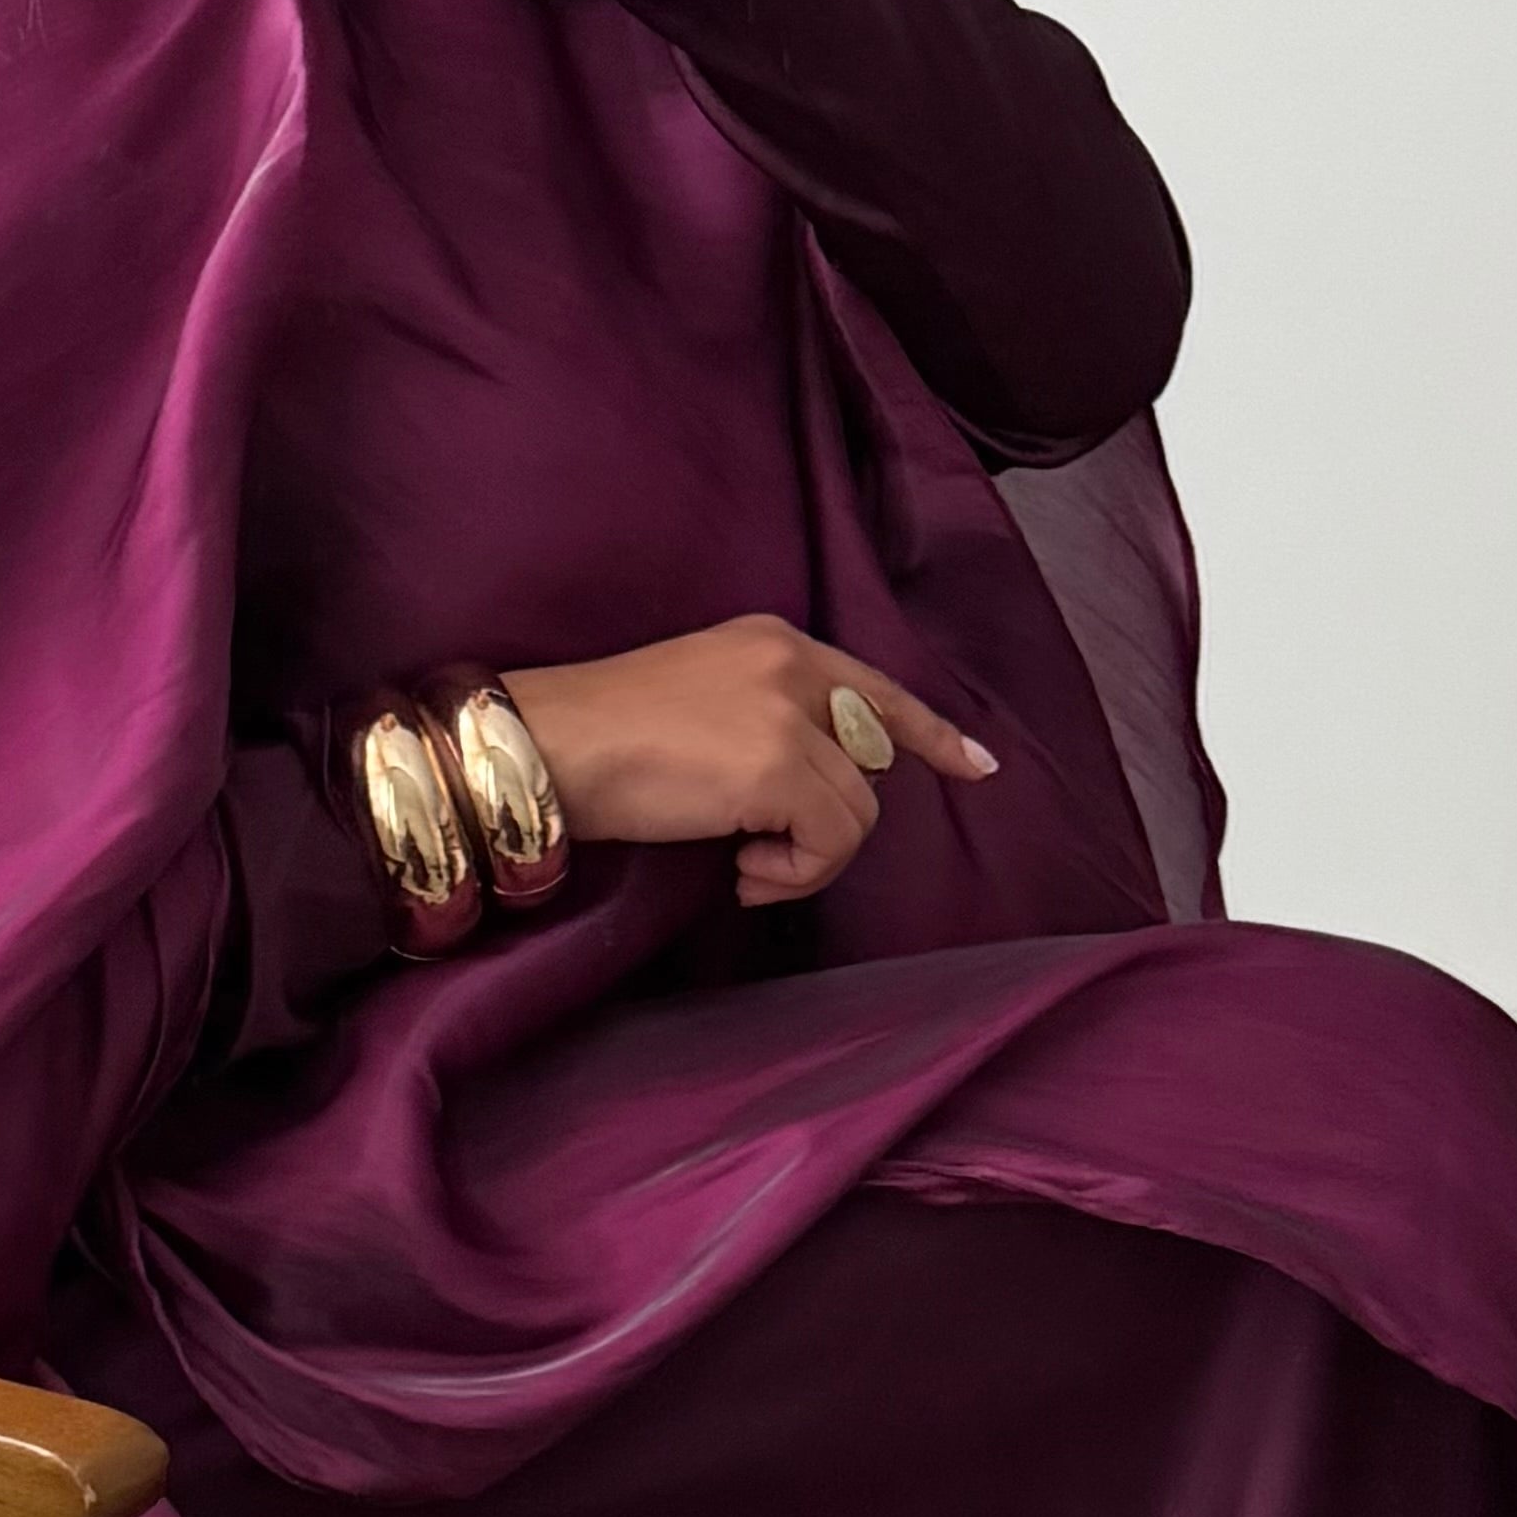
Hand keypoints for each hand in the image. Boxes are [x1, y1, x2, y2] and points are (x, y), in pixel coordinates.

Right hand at [498, 619, 999, 911]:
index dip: (932, 733)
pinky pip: (830, 842)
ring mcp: (787, 714)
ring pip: (857, 813)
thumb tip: (811, 788)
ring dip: (807, 859)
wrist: (539, 743)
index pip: (877, 688)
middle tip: (767, 858)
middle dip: (835, 826)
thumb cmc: (597, 735)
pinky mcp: (775, 768)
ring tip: (745, 867)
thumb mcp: (698, 699)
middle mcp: (792, 665)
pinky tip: (741, 874)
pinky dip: (794, 874)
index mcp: (773, 641)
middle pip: (870, 765)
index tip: (977, 766)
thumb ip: (765, 720)